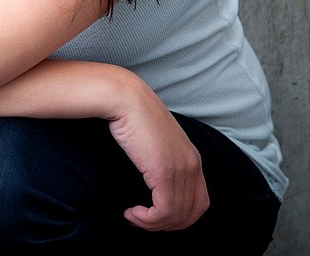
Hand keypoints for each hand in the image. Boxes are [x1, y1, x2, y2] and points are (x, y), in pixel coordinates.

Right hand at [107, 87, 209, 230]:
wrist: (123, 97)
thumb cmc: (131, 114)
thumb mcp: (154, 139)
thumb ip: (161, 156)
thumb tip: (151, 175)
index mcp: (192, 158)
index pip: (199, 203)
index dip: (179, 217)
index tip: (154, 214)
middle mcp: (193, 165)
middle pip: (191, 213)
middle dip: (167, 225)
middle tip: (142, 220)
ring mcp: (181, 169)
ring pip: (177, 215)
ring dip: (153, 223)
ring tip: (133, 216)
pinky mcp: (164, 172)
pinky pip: (164, 210)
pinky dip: (148, 219)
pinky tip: (131, 212)